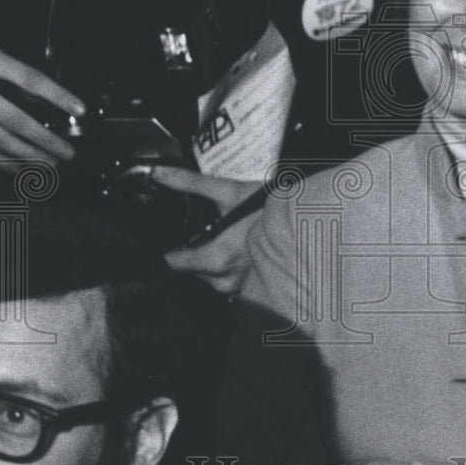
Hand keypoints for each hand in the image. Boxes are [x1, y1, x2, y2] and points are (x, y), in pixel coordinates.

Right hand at [0, 40, 83, 165]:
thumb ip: (11, 73)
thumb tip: (42, 100)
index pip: (29, 79)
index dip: (57, 95)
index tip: (79, 108)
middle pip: (16, 118)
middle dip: (46, 139)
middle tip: (68, 151)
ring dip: (28, 155)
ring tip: (51, 164)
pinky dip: (1, 161)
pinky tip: (20, 169)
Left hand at [149, 168, 263, 294]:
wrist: (308, 221)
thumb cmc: (269, 207)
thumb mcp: (229, 192)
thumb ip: (189, 183)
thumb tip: (157, 173)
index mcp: (215, 259)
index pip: (171, 264)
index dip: (163, 250)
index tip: (160, 238)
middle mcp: (225, 280)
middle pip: (189, 270)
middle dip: (190, 251)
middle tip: (198, 230)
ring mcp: (239, 288)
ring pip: (208, 277)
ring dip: (207, 260)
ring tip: (219, 237)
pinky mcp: (251, 290)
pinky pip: (227, 281)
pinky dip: (224, 268)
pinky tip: (234, 249)